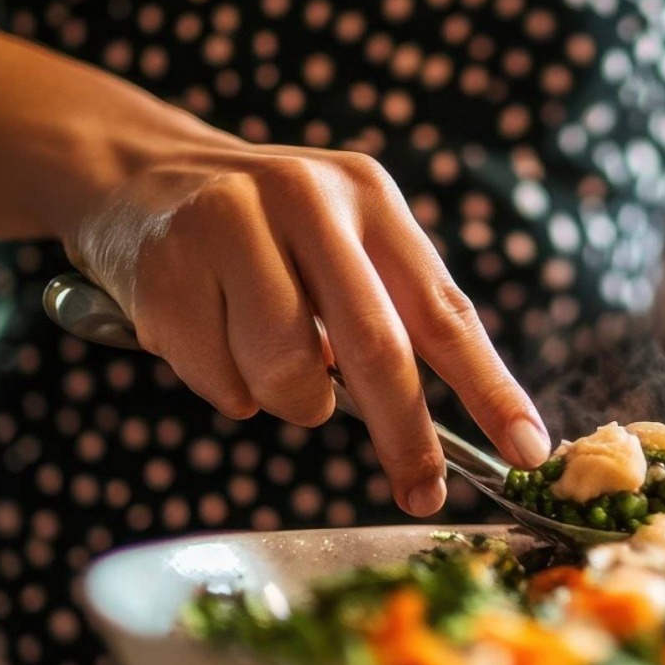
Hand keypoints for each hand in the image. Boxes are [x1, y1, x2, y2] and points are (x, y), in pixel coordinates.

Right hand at [61, 132, 551, 515]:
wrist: (134, 174)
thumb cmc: (264, 233)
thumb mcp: (340, 240)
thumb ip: (388, 312)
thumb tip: (433, 429)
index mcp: (368, 196)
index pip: (445, 308)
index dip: (492, 387)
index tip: (530, 449)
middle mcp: (305, 197)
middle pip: (376, 348)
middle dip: (406, 436)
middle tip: (421, 490)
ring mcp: (229, 225)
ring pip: (289, 374)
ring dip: (289, 400)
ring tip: (266, 359)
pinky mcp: (167, 267)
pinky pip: (220, 382)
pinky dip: (225, 386)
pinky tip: (207, 336)